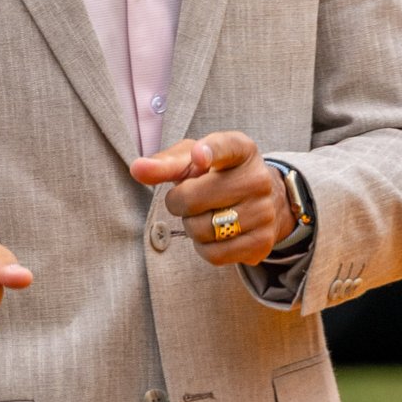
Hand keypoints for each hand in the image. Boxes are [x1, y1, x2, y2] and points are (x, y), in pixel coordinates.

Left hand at [129, 130, 291, 266]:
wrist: (260, 202)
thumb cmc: (216, 176)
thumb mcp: (192, 161)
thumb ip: (164, 163)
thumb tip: (137, 169)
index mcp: (241, 149)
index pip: (226, 147)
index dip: (210, 151)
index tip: (198, 156)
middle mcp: (258, 179)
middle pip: (194, 198)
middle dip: (178, 202)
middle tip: (187, 199)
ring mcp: (264, 212)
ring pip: (202, 230)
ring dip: (191, 226)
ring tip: (204, 215)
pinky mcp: (262, 242)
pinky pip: (215, 254)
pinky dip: (203, 247)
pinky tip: (213, 234)